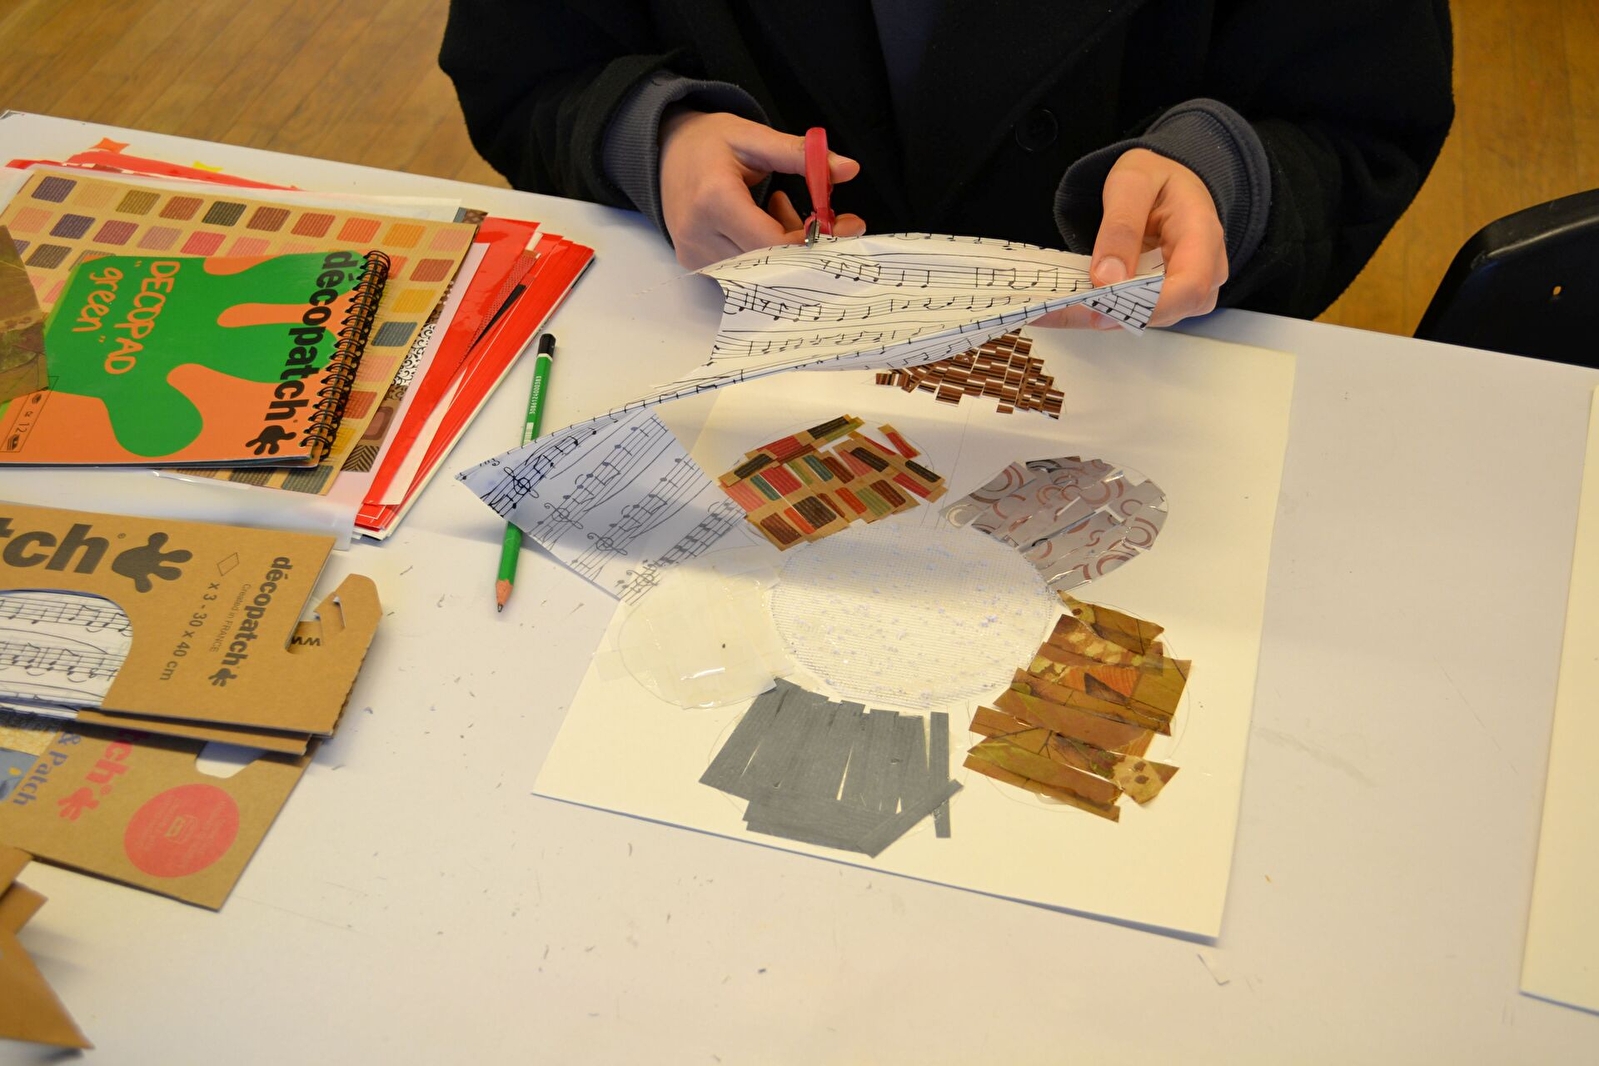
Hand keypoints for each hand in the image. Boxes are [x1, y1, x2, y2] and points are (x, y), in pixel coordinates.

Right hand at [659, 109, 865, 268]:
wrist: (663, 150)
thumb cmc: (707, 141)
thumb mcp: (754, 137)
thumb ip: (800, 155)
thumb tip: (849, 169)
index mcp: (714, 199)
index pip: (773, 241)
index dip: (814, 239)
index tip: (848, 224)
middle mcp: (699, 234)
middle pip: (770, 261)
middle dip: (808, 244)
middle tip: (831, 221)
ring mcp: (694, 253)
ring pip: (759, 269)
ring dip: (786, 246)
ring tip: (784, 206)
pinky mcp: (694, 262)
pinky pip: (744, 268)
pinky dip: (766, 250)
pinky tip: (766, 219)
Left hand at [1034, 148, 1226, 328]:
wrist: (1163, 183)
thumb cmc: (1155, 179)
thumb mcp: (1132, 183)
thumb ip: (1121, 226)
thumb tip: (1107, 278)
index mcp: (1203, 234)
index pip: (1190, 286)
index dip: (1149, 306)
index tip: (1101, 308)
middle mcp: (1206, 269)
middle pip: (1170, 311)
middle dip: (1112, 315)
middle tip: (1058, 310)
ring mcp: (1188, 288)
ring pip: (1150, 318)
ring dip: (1101, 316)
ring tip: (1054, 310)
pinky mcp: (1167, 298)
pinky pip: (1136, 313)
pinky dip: (1101, 311)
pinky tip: (1068, 307)